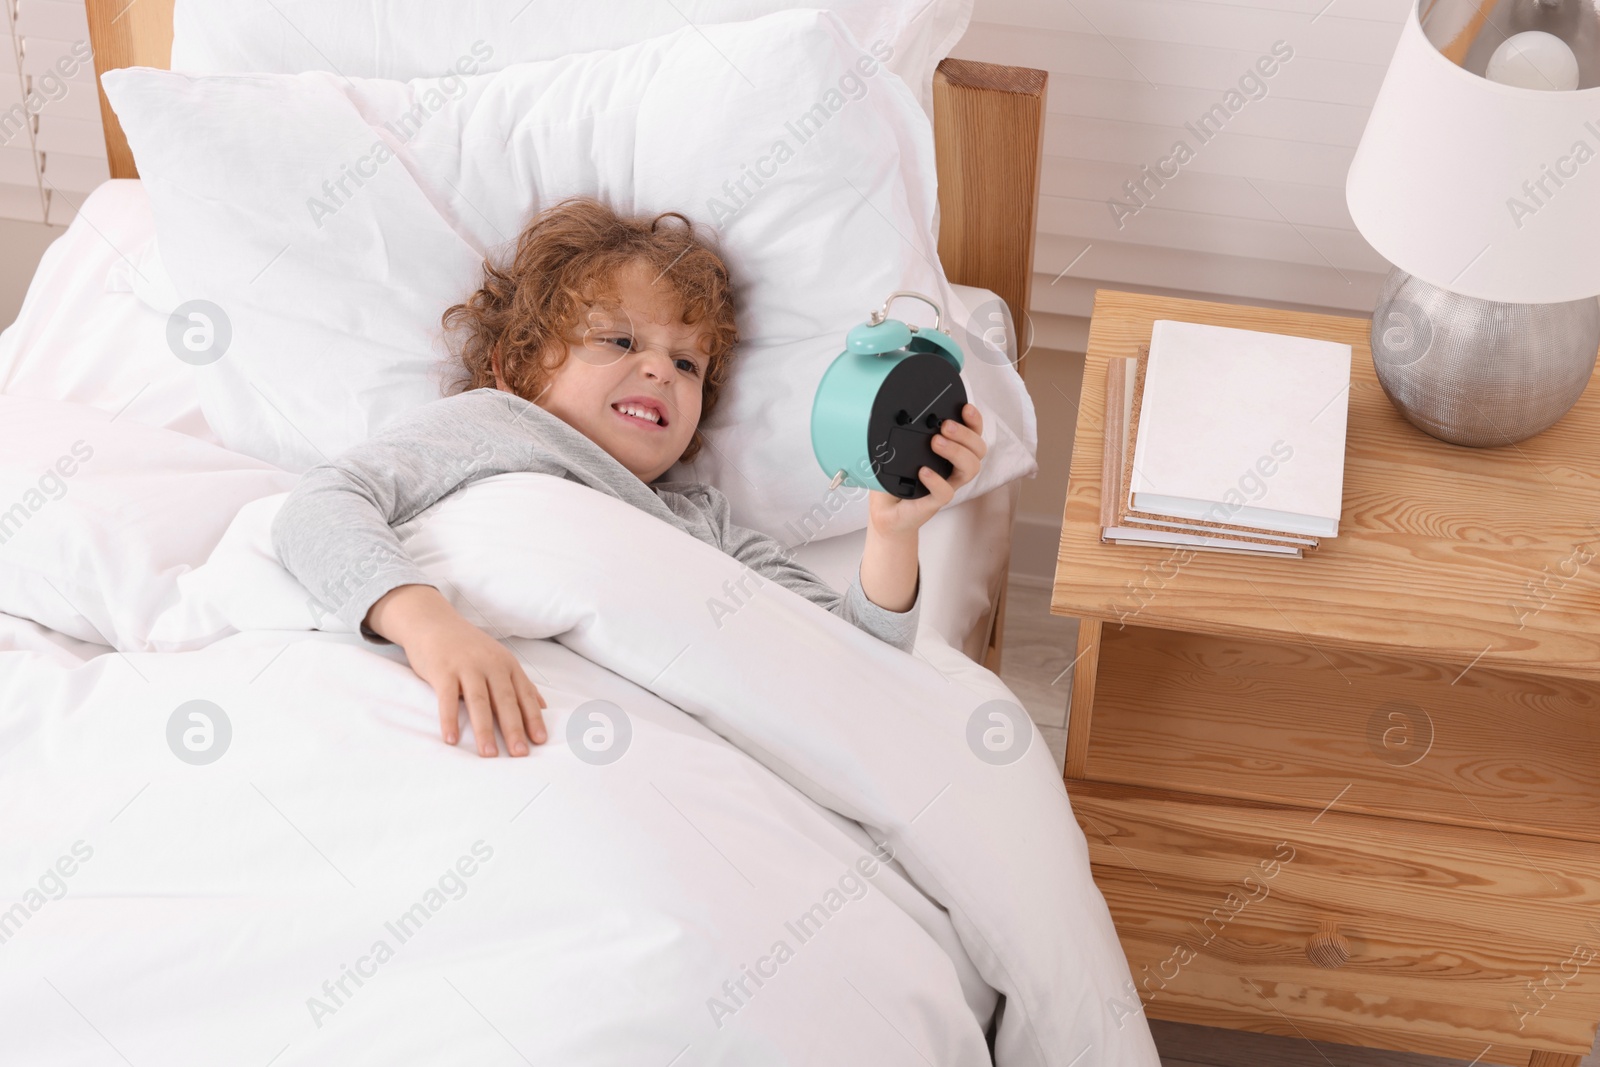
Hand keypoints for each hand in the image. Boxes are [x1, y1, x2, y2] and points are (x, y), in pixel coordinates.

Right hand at [365, 584, 547, 756]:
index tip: (540, 740)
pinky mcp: (442, 670)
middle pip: (505, 700)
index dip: (533, 718)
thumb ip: (519, 682)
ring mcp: (466, 666)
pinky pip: (447, 698)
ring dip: (484, 730)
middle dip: (514, 729)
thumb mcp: (499, 659)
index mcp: (507, 664)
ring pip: (479, 701)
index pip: (524, 694)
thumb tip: (543, 706)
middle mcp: (490, 664)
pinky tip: (452, 739)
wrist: (433, 622)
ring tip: (489, 754)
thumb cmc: (468, 647)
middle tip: (520, 753)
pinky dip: (449, 720)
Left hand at [867, 403, 986, 538]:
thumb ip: (905, 435)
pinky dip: (937, 480)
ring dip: (956, 452)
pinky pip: (946, 492)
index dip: (974, 421)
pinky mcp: (934, 502)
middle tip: (945, 426)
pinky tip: (923, 471)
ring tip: (936, 442)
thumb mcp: (901, 452)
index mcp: (951, 453)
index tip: (965, 408)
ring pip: (970, 469)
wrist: (887, 511)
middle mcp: (953, 468)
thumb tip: (897, 413)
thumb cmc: (896, 480)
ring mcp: (947, 484)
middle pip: (978, 449)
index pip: (973, 434)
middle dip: (965, 434)